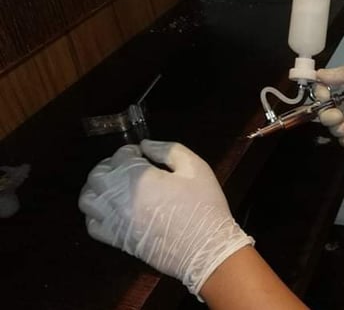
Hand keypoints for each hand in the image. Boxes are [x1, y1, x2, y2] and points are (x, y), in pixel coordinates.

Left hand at [78, 140, 253, 297]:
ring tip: (115, 187)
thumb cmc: (203, 205)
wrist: (204, 248)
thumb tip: (146, 145)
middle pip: (97, 175)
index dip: (131, 151)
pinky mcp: (116, 239)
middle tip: (128, 167)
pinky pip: (92, 225)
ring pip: (88, 199)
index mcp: (138, 177)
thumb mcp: (195, 168)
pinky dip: (96, 214)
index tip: (143, 154)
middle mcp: (118, 197)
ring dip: (97, 188)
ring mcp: (114, 220)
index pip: (120, 156)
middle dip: (110, 166)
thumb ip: (169, 150)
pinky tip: (112, 210)